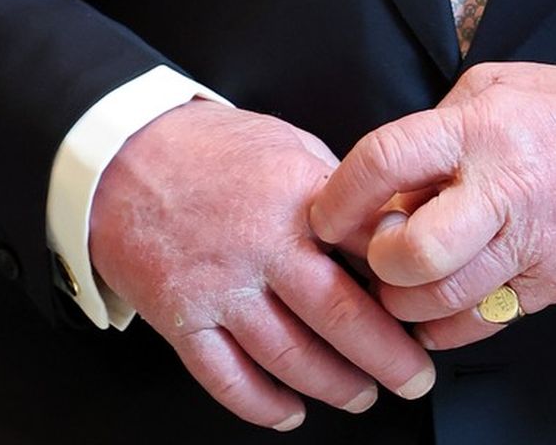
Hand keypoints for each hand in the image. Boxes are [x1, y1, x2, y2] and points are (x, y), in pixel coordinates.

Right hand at [89, 100, 435, 428]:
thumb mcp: (290, 145)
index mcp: (297, 197)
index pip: (368, 253)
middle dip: (387, 358)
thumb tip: (386, 231)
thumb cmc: (213, 148)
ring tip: (362, 394)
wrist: (126, 155)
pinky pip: (228, 378)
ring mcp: (219, 287)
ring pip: (289, 358)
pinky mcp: (182, 319)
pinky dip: (263, 405)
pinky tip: (290, 410)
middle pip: (338, 318)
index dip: (405, 291)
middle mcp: (260, 246)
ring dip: (334, 386)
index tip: (429, 311)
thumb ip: (335, 192)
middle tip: (414, 378)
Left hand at [310, 63, 555, 352]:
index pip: (385, 162)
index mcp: (481, 128)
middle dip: (376, 262)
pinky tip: (439, 302)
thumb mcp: (495, 87)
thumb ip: (437, 129)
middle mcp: (502, 188)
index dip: (342, 196)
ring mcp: (527, 244)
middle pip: (409, 254)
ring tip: (403, 277)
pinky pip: (477, 324)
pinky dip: (443, 325)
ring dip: (403, 301)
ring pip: (438, 301)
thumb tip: (386, 185)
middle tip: (375, 249)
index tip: (327, 213)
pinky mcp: (548, 286)